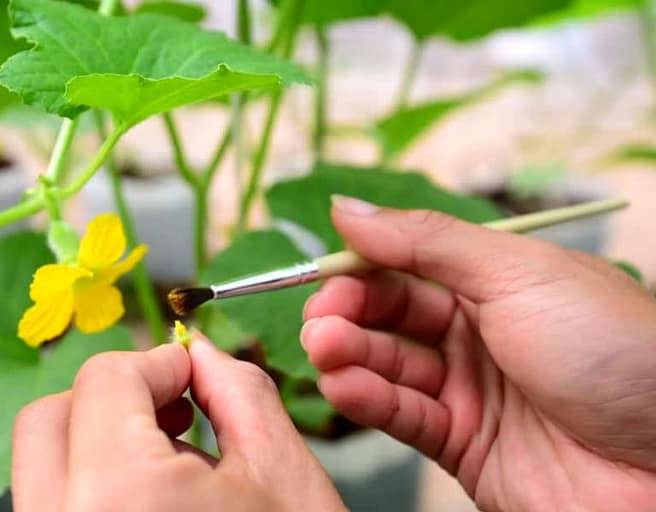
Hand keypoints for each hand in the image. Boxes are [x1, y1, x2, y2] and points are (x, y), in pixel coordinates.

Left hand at [12, 336, 344, 511]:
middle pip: (48, 421)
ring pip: (41, 474)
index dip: (156, 366)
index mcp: (118, 496)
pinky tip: (150, 506)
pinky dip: (91, 493)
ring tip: (170, 465)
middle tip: (172, 410)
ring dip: (95, 445)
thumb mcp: (283, 478)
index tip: (191, 378)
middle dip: (108, 399)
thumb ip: (239, 394)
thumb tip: (205, 357)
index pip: (103, 382)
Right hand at [301, 195, 655, 510]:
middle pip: (393, 316)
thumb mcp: (518, 273)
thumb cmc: (617, 352)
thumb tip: (349, 207)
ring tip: (325, 349)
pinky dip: (367, 400)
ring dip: (350, 355)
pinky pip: (403, 417)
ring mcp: (473, 391)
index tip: (322, 268)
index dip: (364, 265)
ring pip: (390, 366)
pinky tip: (344, 386)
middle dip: (350, 313)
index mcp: (502, 281)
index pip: (412, 265)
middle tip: (322, 318)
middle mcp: (483, 333)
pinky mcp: (464, 447)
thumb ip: (426, 241)